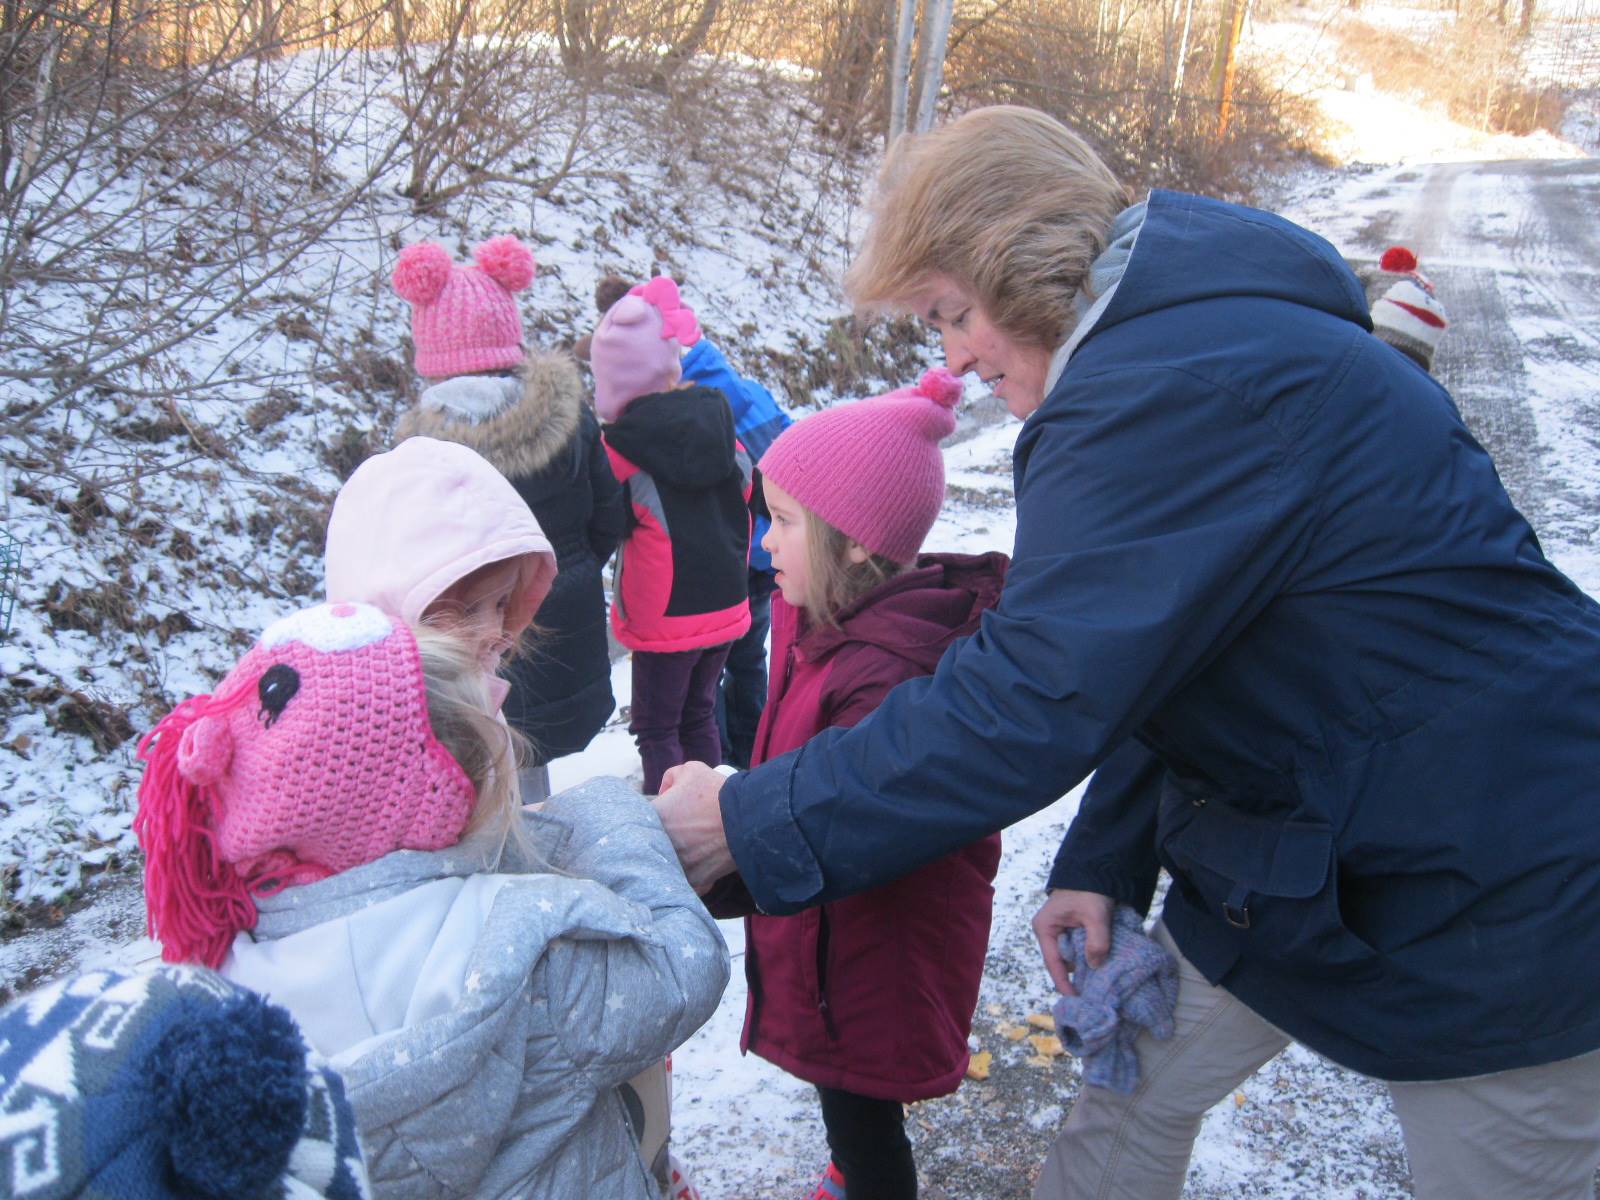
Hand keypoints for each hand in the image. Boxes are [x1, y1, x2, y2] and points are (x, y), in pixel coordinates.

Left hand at [654, 762, 734, 892]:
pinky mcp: (691, 883)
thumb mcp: (691, 770)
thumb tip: (665, 791)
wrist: (747, 821)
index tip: (670, 814)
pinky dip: (693, 873)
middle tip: (683, 830)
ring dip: (676, 856)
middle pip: (653, 843)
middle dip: (664, 837)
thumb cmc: (717, 794)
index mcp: (653, 818)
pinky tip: (702, 862)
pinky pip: (686, 881)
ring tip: (694, 846)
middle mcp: (658, 846)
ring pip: (669, 864)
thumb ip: (670, 777)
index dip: (657, 814)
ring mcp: (674, 867)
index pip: (641, 818)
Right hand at [1033, 889, 1114, 995]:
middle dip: (1076, 976)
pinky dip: (1088, 956)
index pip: (1053, 963)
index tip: (1076, 1000)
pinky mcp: (1070, 930)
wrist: (1095, 869)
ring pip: (1071, 956)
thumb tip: (1095, 966)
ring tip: (1100, 979)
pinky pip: (1077, 949)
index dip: (1064, 983)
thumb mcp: (1095, 915)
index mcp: (1045, 928)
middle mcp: (1048, 932)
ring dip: (1084, 965)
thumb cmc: (1089, 890)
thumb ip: (1096, 941)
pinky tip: (1100, 964)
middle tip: (1093, 992)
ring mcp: (1058, 931)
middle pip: (1061, 962)